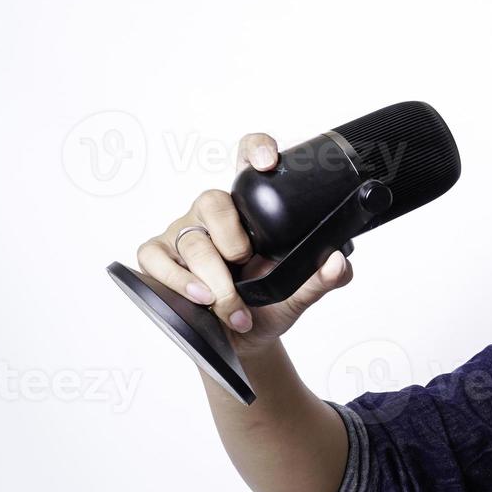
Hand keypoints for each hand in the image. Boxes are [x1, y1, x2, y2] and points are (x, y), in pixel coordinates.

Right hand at [134, 132, 354, 356]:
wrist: (242, 342)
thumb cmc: (268, 307)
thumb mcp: (300, 295)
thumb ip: (322, 278)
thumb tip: (336, 262)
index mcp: (251, 210)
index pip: (247, 161)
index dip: (255, 150)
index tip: (269, 163)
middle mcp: (214, 215)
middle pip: (213, 200)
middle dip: (231, 238)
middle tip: (246, 264)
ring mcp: (183, 234)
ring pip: (190, 239)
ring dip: (213, 278)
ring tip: (231, 306)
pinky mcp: (158, 257)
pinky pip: (155, 258)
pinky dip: (179, 281)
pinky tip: (201, 299)